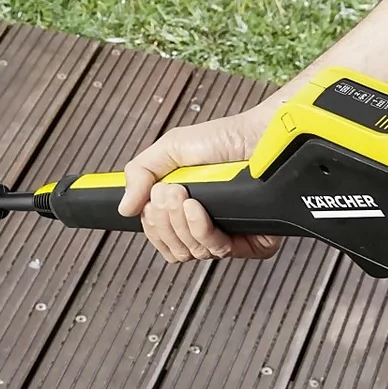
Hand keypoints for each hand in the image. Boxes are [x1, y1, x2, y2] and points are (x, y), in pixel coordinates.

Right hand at [119, 99, 283, 263]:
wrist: (262, 136)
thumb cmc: (226, 138)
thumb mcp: (171, 148)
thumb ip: (140, 173)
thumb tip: (124, 208)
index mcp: (187, 209)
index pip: (160, 237)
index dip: (152, 225)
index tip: (152, 200)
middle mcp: (208, 225)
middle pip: (173, 248)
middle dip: (164, 220)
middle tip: (169, 192)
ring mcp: (230, 234)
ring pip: (193, 252)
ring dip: (181, 223)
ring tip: (184, 195)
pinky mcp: (253, 242)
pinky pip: (219, 252)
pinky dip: (202, 231)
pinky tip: (199, 209)